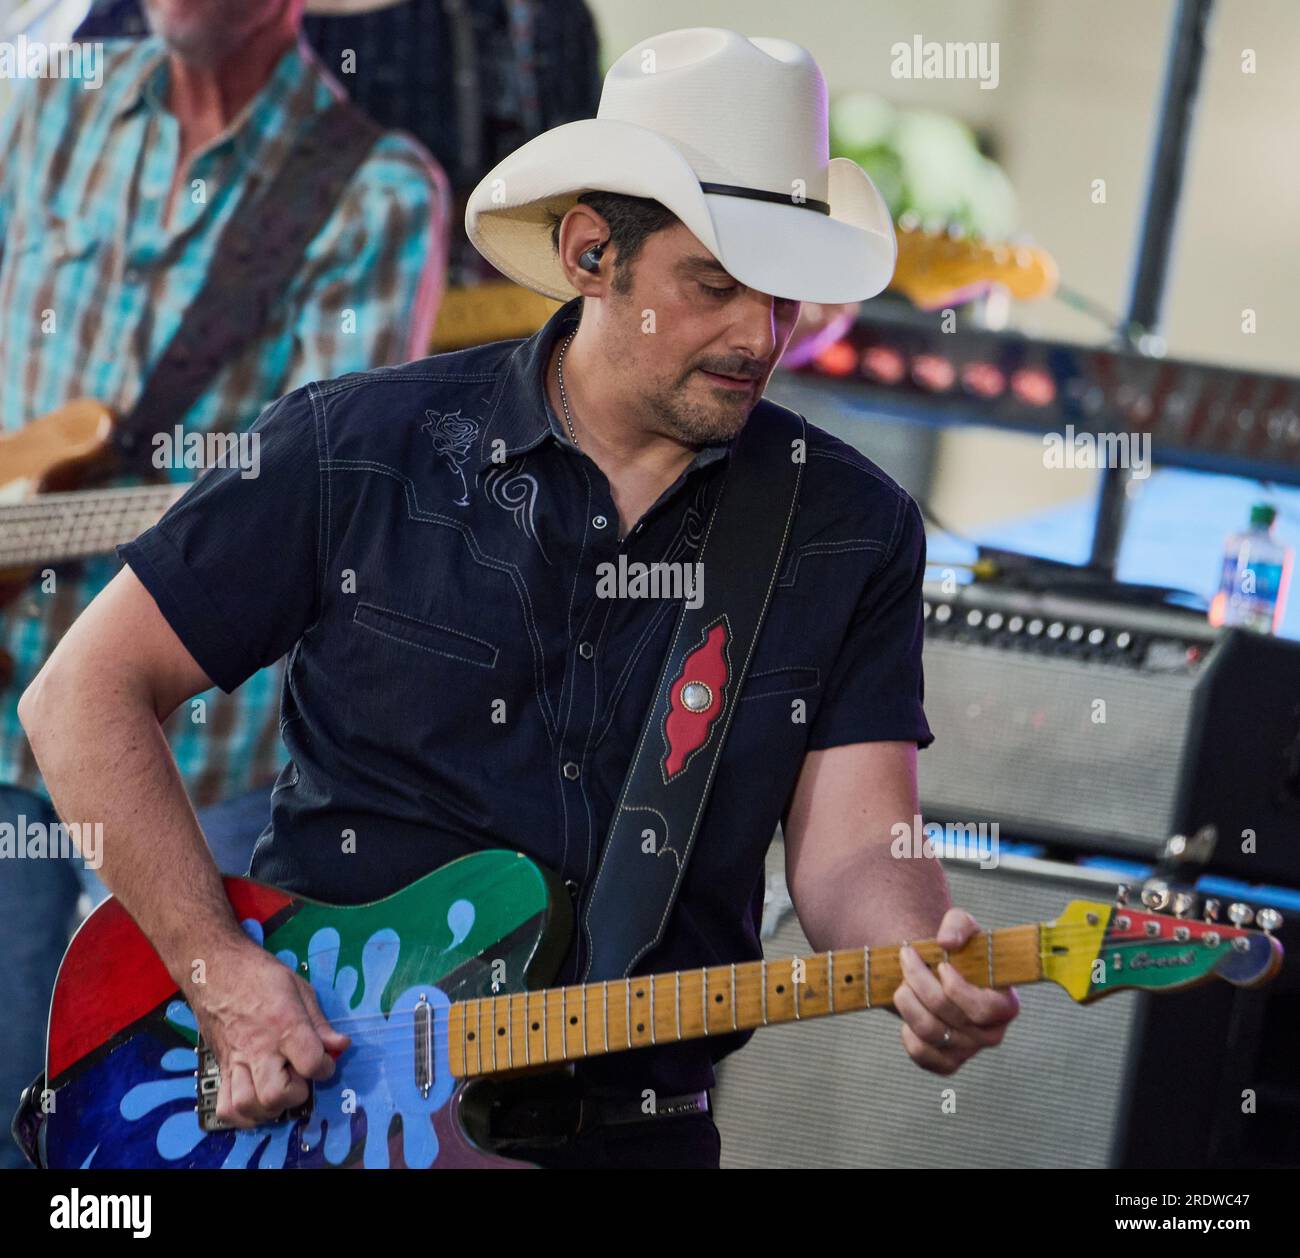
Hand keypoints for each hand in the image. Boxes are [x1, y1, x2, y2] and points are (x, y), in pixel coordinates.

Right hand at [187, 940, 351, 1128]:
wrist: (214, 969)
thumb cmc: (260, 975)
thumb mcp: (300, 988)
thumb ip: (320, 1023)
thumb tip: (340, 1046)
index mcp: (283, 1024)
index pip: (310, 1063)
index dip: (325, 1068)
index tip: (325, 1061)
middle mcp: (258, 1048)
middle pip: (275, 1095)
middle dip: (295, 1094)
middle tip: (300, 1078)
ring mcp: (235, 1061)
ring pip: (248, 1105)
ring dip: (269, 1108)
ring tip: (280, 1092)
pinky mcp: (220, 1068)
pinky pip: (225, 1107)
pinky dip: (242, 1115)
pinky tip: (257, 1102)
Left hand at [893, 908, 1018, 1074]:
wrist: (936, 970)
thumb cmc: (955, 950)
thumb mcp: (961, 925)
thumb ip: (958, 925)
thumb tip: (947, 942)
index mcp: (1005, 1005)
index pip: (982, 1009)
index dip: (956, 988)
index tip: (941, 966)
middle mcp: (991, 1033)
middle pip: (948, 1015)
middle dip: (920, 982)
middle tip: (906, 958)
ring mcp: (969, 1050)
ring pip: (931, 1033)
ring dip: (907, 1002)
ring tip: (901, 982)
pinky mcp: (947, 1063)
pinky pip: (922, 1055)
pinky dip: (908, 1033)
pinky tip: (909, 1010)